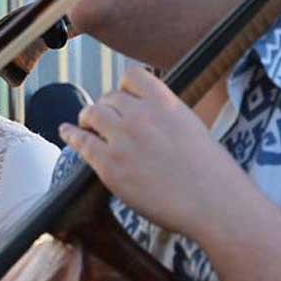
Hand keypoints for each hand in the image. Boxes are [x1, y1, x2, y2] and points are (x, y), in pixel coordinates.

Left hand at [58, 66, 254, 240]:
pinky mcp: (110, 166)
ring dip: (87, 118)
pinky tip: (67, 132)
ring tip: (85, 124)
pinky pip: (82, 142)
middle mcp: (142, 116)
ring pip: (92, 114)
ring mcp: (123, 140)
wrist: (214, 204)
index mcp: (166, 103)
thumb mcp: (192, 126)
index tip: (122, 97)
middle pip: (109, 98)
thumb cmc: (211, 172)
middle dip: (106, 107)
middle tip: (104, 119)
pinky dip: (72, 135)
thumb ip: (165, 115)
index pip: (132, 76)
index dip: (124, 87)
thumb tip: (144, 111)